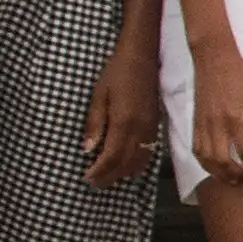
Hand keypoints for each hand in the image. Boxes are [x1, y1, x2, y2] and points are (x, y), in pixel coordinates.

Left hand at [81, 29, 161, 187]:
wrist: (142, 57)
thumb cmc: (116, 73)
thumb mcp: (98, 96)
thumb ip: (94, 124)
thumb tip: (87, 149)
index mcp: (124, 123)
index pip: (111, 157)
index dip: (99, 171)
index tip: (86, 178)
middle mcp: (141, 130)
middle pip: (126, 164)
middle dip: (109, 176)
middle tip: (93, 183)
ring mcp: (151, 129)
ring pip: (139, 161)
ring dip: (123, 173)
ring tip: (107, 177)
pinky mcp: (156, 126)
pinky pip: (148, 153)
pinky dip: (137, 164)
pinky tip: (126, 165)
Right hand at [188, 37, 242, 184]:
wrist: (212, 57)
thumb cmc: (236, 74)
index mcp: (234, 117)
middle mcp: (216, 124)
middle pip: (222, 161)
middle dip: (235, 175)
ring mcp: (202, 123)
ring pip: (206, 159)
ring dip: (218, 173)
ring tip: (231, 179)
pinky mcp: (194, 121)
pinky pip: (196, 148)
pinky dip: (204, 162)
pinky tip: (213, 165)